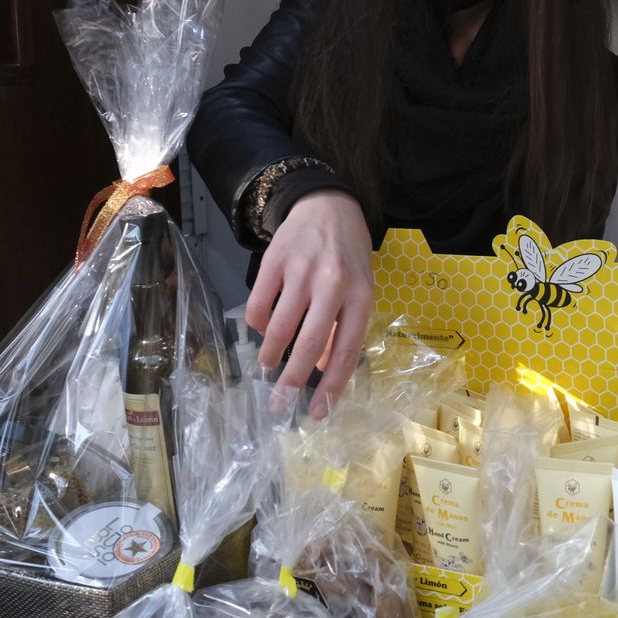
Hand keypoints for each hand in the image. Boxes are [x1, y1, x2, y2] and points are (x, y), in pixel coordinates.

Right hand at [246, 190, 374, 416]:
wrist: (327, 205)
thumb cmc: (348, 256)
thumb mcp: (360, 291)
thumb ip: (343, 329)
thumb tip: (322, 370)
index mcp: (360, 296)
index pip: (346, 351)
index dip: (330, 386)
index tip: (316, 412)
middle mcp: (333, 283)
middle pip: (309, 343)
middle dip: (292, 380)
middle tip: (278, 403)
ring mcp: (302, 270)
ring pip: (280, 326)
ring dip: (270, 354)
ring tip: (267, 365)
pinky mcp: (274, 260)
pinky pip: (258, 304)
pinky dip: (257, 324)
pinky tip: (263, 328)